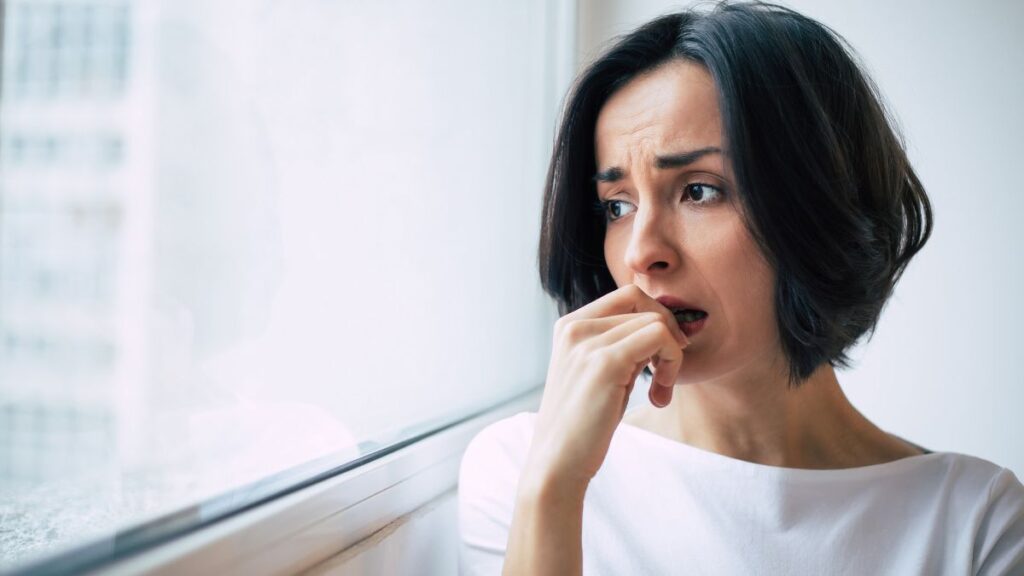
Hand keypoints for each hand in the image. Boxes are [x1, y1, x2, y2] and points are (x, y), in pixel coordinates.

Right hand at [524, 284, 688, 490]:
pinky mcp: (606, 361)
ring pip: (656, 321)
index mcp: (569, 326)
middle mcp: (574, 326)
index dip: (656, 317)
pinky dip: (672, 363)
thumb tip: (665, 323)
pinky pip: (660, 337)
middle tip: (666, 373)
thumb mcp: (599, 372)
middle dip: (667, 333)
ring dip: (672, 356)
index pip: (627, 296)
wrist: (558, 463)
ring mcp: (588, 342)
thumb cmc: (584, 424)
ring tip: (660, 390)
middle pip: (643, 302)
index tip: (661, 355)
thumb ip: (621, 344)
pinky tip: (659, 395)